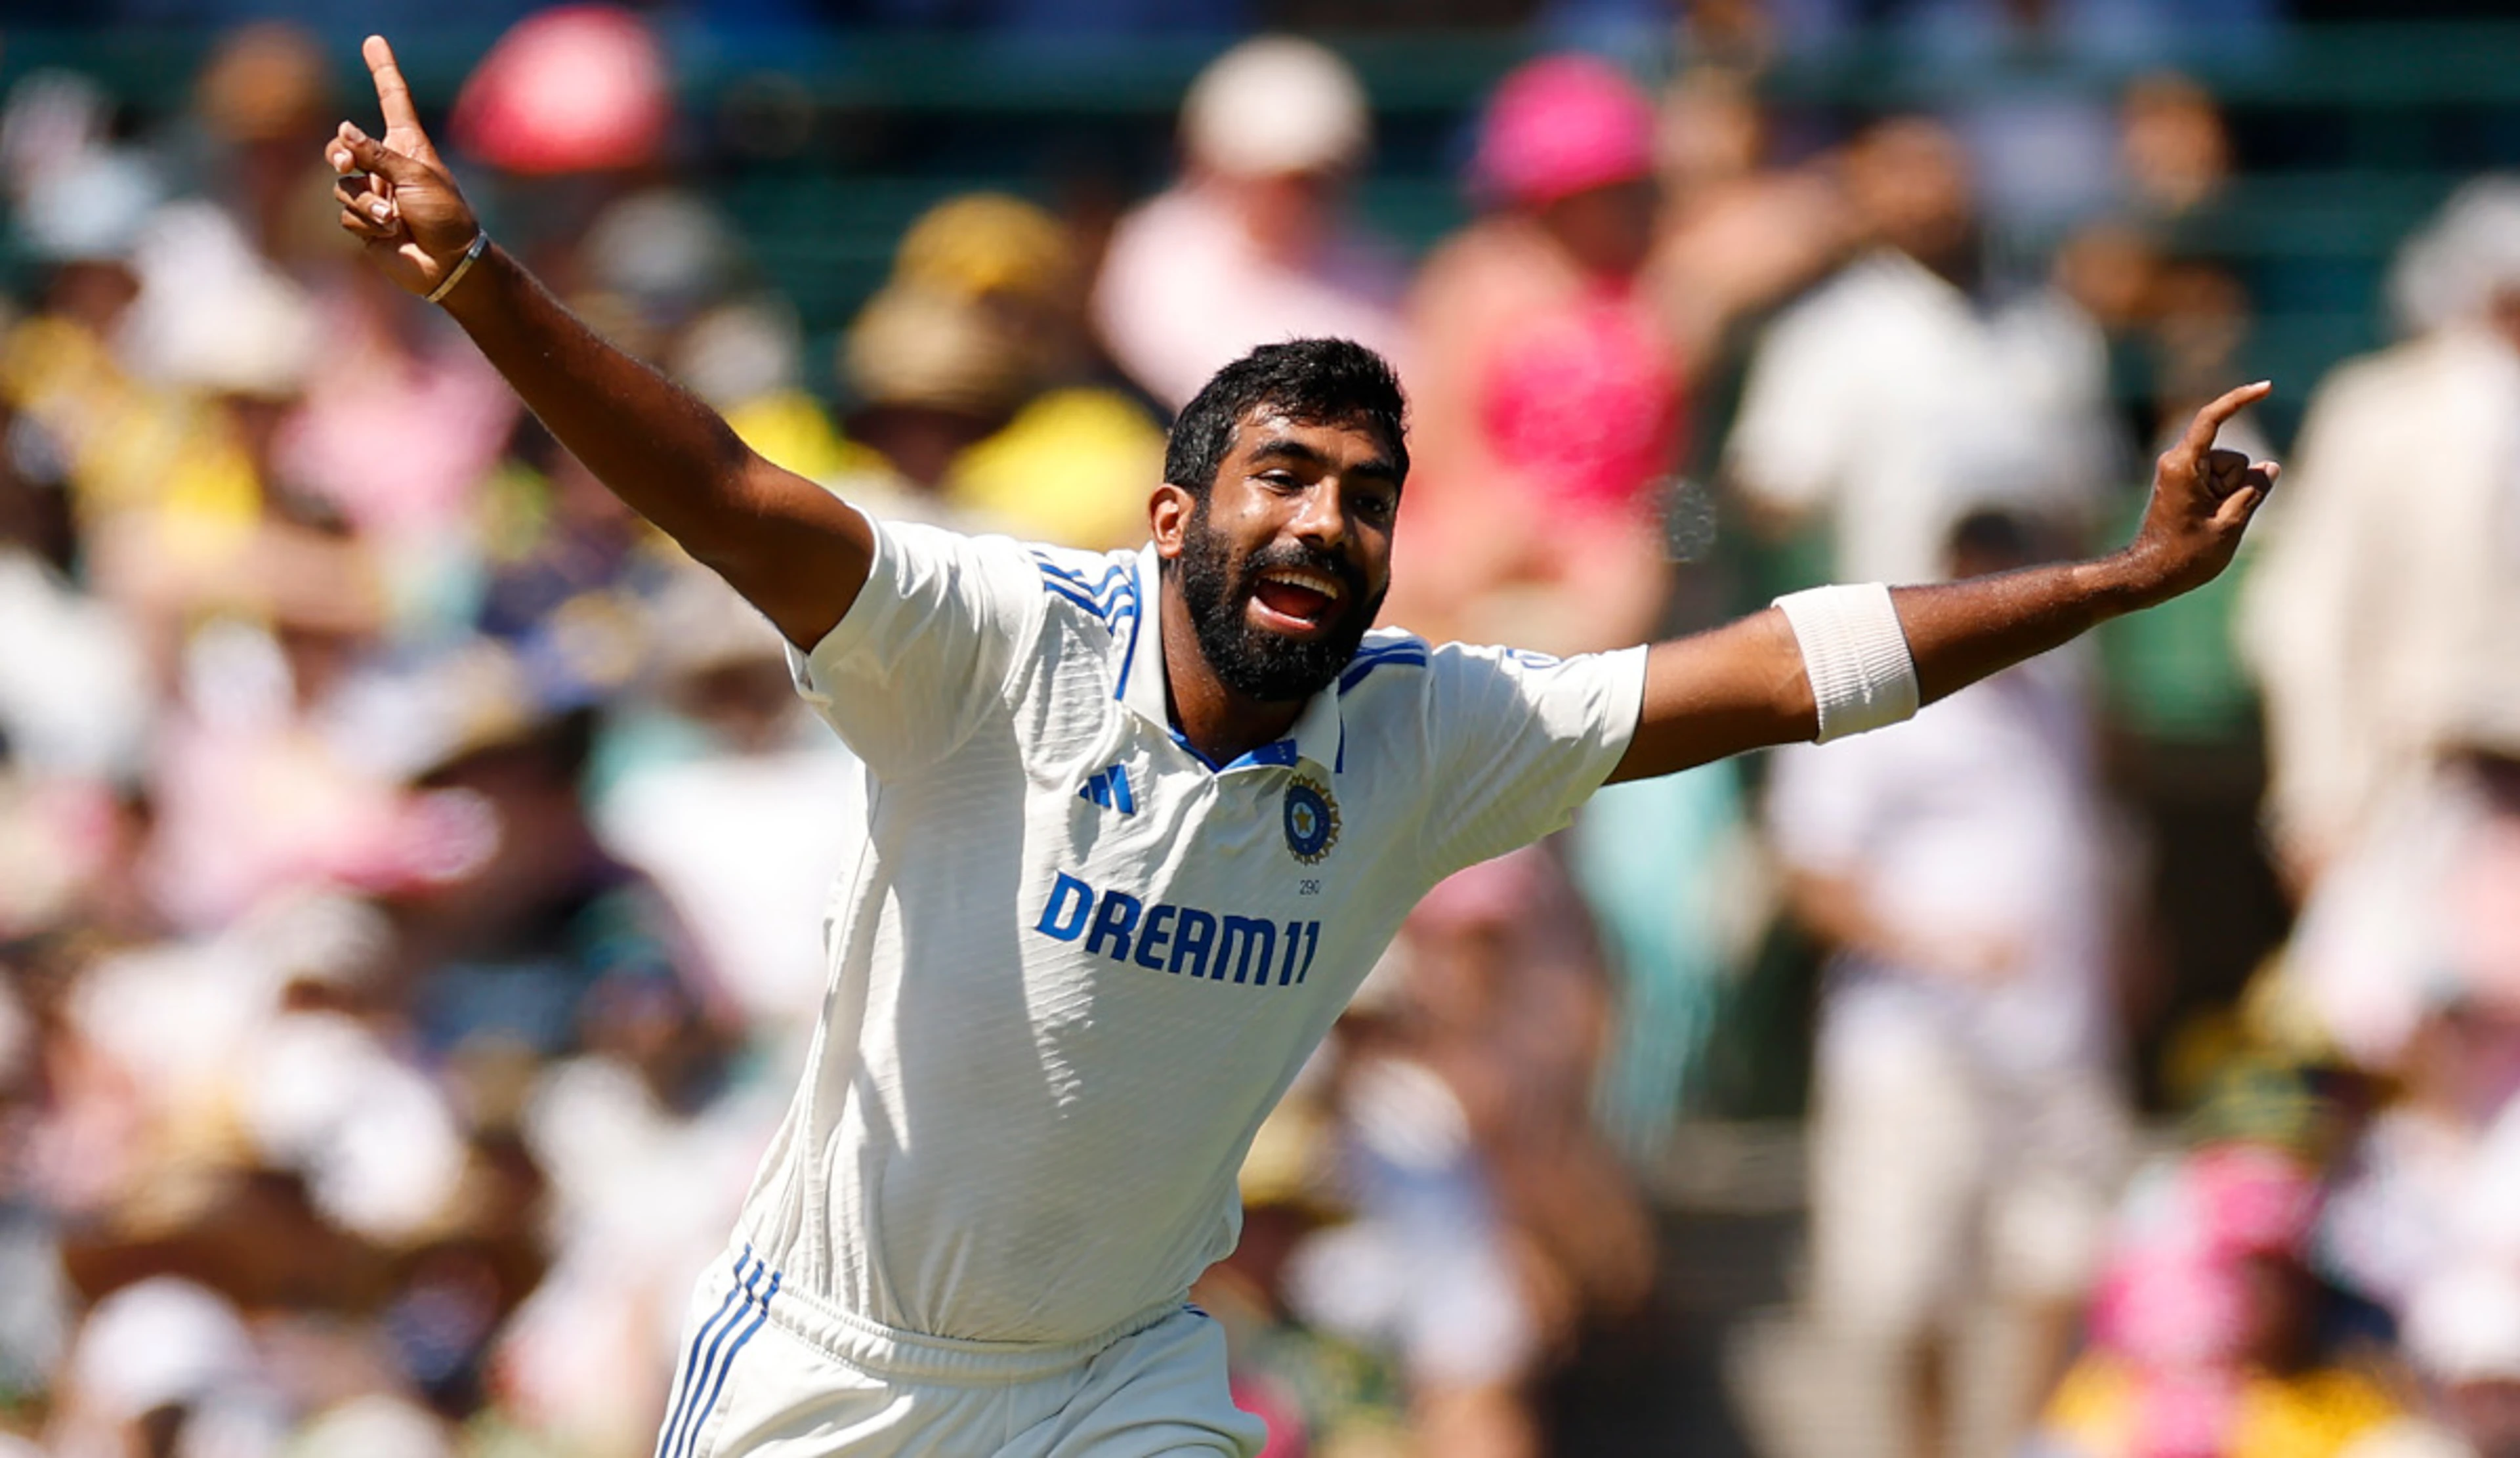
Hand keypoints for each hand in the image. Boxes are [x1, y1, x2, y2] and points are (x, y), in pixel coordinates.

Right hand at [327, 35, 481, 298]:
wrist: (448, 265)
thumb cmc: (445, 216)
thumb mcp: (415, 177)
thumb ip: (376, 154)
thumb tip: (343, 131)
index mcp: (408, 146)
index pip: (392, 100)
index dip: (383, 70)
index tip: (375, 42)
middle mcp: (387, 166)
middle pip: (344, 147)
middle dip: (341, 155)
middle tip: (347, 164)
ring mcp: (374, 193)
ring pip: (341, 185)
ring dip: (366, 202)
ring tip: (394, 217)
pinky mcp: (364, 221)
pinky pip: (346, 213)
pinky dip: (366, 223)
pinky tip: (391, 233)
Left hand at [2124, 381, 2281, 603]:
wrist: (2148, 575)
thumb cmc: (2184, 555)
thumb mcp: (2230, 524)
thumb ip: (2254, 491)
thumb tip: (2269, 468)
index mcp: (2183, 465)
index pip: (2212, 419)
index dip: (2239, 400)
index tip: (2266, 387)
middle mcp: (2178, 462)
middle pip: (2232, 458)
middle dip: (2238, 483)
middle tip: (2215, 519)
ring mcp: (2179, 473)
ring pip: (2229, 472)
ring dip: (2230, 494)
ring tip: (2207, 523)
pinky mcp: (2183, 484)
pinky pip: (2219, 482)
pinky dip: (2223, 498)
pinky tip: (2208, 522)